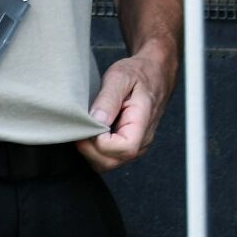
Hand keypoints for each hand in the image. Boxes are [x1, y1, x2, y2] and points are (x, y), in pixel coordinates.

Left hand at [77, 49, 172, 171]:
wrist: (155, 72)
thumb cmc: (139, 73)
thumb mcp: (121, 76)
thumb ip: (108, 99)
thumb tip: (96, 121)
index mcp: (143, 122)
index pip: (123, 149)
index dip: (100, 142)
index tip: (90, 123)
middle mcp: (142, 141)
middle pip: (111, 162)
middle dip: (89, 149)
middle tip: (82, 127)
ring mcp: (137, 147)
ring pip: (107, 164)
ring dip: (90, 151)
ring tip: (87, 128)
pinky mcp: (129, 147)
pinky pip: (108, 159)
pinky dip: (94, 151)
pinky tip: (92, 132)